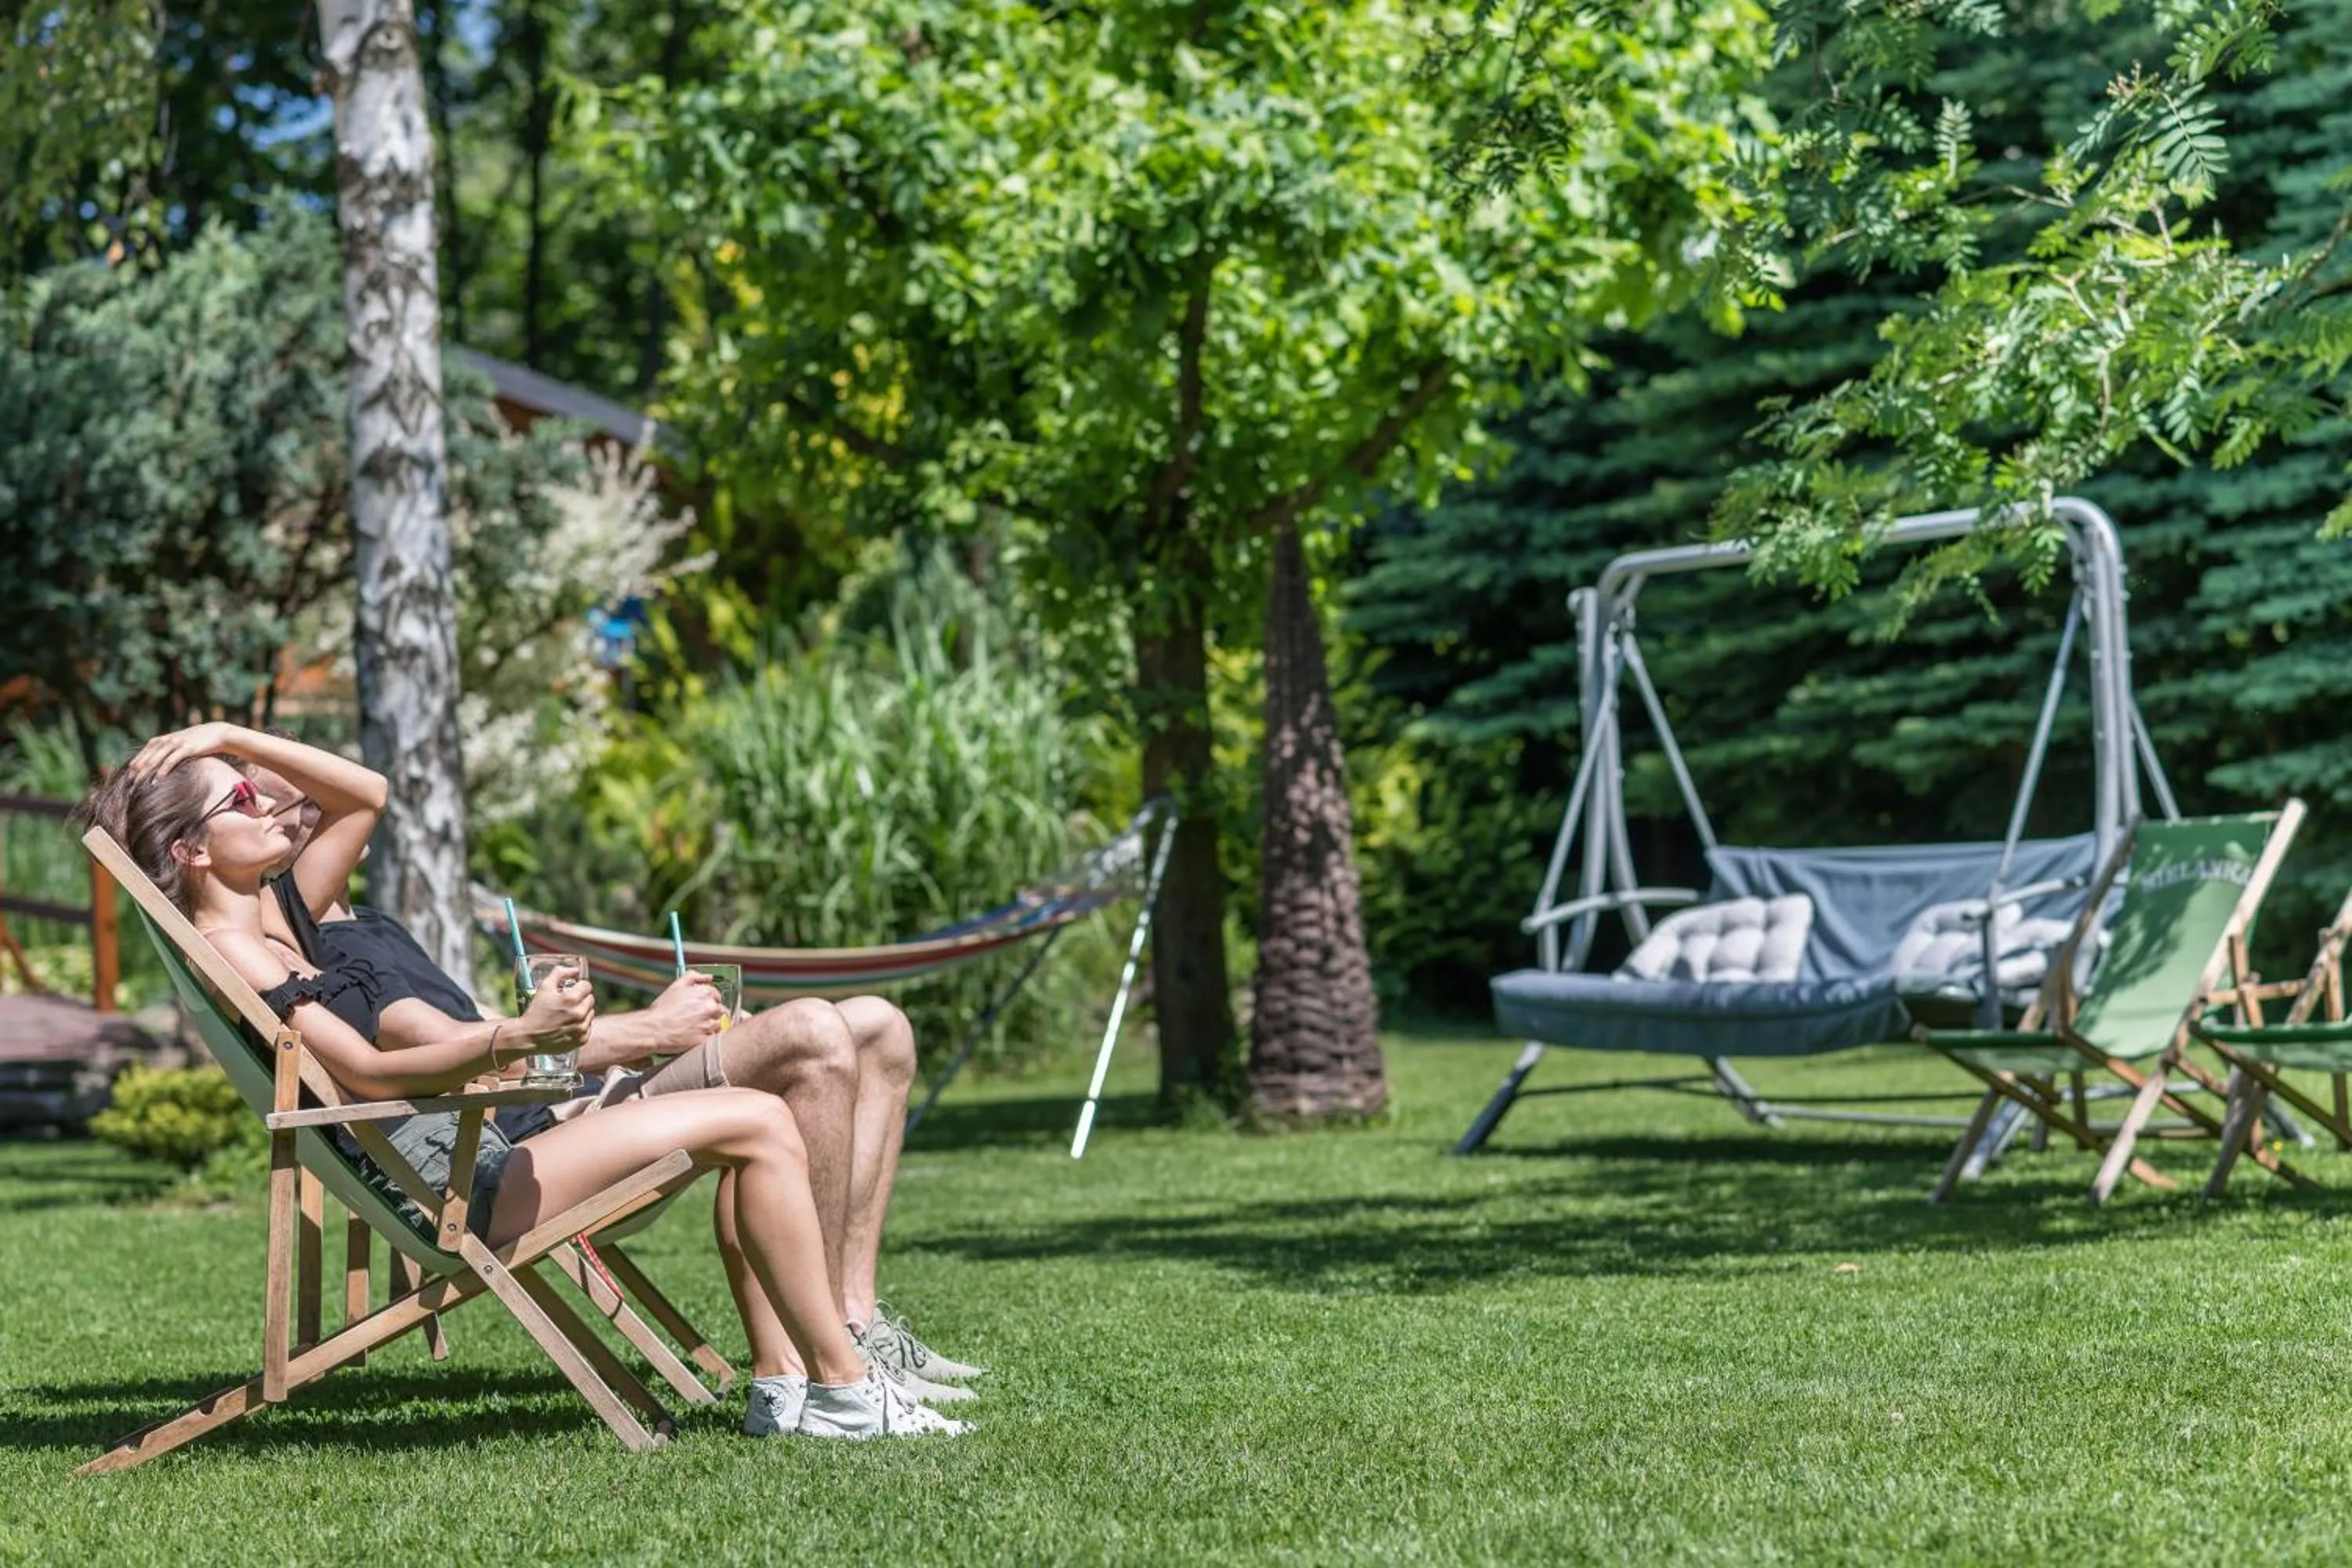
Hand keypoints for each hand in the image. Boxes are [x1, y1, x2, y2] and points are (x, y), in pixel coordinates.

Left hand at [126, 722, 246, 777]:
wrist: (218, 733)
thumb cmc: (198, 742)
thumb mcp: (180, 744)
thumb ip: (168, 751)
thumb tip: (159, 764)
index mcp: (162, 739)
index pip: (143, 753)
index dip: (134, 764)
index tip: (127, 777)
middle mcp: (166, 740)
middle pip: (146, 757)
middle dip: (136, 771)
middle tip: (128, 783)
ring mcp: (176, 743)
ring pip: (155, 759)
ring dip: (145, 772)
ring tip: (137, 784)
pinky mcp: (186, 748)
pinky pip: (170, 761)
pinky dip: (161, 771)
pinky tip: (156, 781)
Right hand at [518, 962, 595, 1049]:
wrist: (529, 1037)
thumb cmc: (536, 1011)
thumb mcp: (544, 987)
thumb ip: (559, 973)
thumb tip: (575, 969)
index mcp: (571, 999)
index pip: (587, 986)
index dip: (579, 986)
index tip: (572, 989)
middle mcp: (579, 1014)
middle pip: (590, 999)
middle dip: (581, 998)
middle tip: (568, 1002)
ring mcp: (582, 1028)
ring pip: (591, 1013)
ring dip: (582, 1011)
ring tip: (568, 1014)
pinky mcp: (582, 1040)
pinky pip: (588, 1027)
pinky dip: (581, 1025)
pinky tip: (569, 1025)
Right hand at [641, 972, 729, 1049]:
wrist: (653, 1028)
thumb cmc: (663, 1008)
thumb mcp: (676, 985)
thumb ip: (694, 976)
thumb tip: (709, 977)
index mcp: (705, 993)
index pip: (717, 996)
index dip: (710, 1000)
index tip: (703, 1006)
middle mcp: (710, 1008)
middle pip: (721, 1011)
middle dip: (712, 1014)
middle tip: (700, 1018)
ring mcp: (708, 1024)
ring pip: (718, 1025)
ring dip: (711, 1026)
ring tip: (696, 1028)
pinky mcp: (705, 1039)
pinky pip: (712, 1038)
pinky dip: (706, 1037)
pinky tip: (696, 1036)